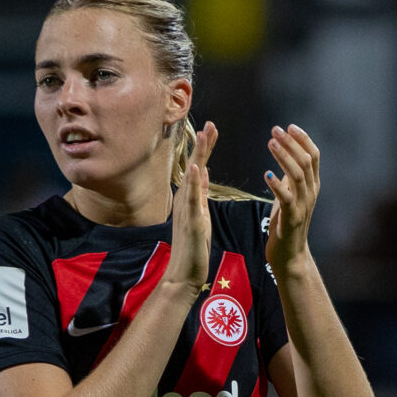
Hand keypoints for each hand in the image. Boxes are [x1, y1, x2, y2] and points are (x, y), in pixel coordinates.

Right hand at [165, 119, 217, 296]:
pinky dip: (192, 182)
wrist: (185, 273)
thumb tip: (201, 171)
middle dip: (202, 145)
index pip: (198, 167)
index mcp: (190, 198)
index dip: (205, 148)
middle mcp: (185, 200)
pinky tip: (194, 167)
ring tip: (203, 137)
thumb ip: (199, 193)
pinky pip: (191, 199)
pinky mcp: (189, 221)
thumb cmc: (193, 246)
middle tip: (210, 124)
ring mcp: (186, 210)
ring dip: (197, 156)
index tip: (212, 129)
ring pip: (192, 178)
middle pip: (194, 166)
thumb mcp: (200, 215)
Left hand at [263, 123, 321, 270]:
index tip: (289, 126)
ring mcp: (304, 205)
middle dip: (291, 143)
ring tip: (270, 143)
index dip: (303, 139)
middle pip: (306, 161)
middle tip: (275, 130)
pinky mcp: (292, 218)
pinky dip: (277, 184)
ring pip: (298, 175)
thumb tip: (285, 157)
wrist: (290, 255)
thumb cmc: (287, 224)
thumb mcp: (291, 196)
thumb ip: (290, 178)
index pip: (314, 156)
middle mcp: (311, 193)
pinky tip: (266, 174)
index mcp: (312, 185)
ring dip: (284, 157)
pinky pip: (286, 197)